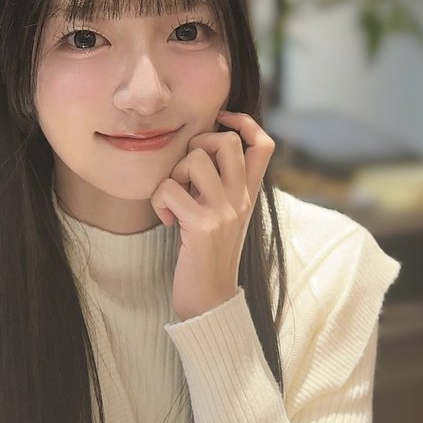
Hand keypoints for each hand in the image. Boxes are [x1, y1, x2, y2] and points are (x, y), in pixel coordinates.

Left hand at [151, 110, 274, 320]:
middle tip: (186, 174)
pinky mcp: (202, 225)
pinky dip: (159, 200)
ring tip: (174, 200)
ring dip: (173, 174)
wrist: (210, 301)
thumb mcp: (223, 217)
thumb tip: (199, 153)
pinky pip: (169, 188)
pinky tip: (168, 222)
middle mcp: (241, 199)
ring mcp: (224, 211)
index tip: (220, 121)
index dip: (243, 123)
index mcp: (248, 196)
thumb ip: (220, 188)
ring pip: (195, 158)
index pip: (263, 144)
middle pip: (226, 141)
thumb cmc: (207, 258)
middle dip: (197, 146)